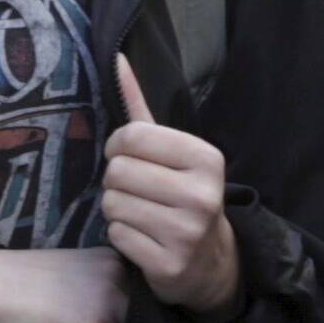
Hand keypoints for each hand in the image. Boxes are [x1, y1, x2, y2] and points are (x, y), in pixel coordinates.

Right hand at [0, 244, 126, 322]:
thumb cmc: (15, 281)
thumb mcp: (69, 274)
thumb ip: (96, 288)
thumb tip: (116, 319)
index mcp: (110, 258)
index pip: (133, 295)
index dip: (112, 310)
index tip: (83, 311)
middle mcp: (117, 276)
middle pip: (132, 317)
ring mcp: (109, 302)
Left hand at [102, 59, 243, 316]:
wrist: (210, 261)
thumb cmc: (183, 194)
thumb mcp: (171, 150)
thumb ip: (141, 106)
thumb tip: (116, 57)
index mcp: (206, 158)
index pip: (132, 136)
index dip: (118, 147)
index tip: (128, 157)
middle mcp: (202, 195)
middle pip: (118, 172)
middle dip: (117, 182)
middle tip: (135, 191)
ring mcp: (187, 233)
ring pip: (113, 204)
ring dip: (116, 209)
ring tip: (139, 213)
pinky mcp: (170, 264)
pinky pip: (117, 236)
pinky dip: (121, 236)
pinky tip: (142, 237)